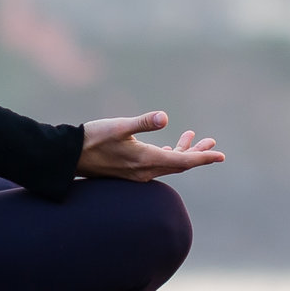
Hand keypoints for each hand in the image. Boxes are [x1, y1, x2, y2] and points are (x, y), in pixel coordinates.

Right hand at [77, 111, 225, 181]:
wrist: (68, 156)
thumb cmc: (93, 138)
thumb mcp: (119, 126)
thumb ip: (143, 123)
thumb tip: (165, 118)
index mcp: (145, 160)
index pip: (183, 162)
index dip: (203, 158)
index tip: (221, 155)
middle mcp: (144, 171)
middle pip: (179, 164)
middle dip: (198, 154)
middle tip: (213, 142)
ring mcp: (136, 173)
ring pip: (168, 164)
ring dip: (183, 152)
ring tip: (196, 137)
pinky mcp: (129, 171)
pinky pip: (156, 165)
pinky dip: (168, 155)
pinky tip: (169, 148)